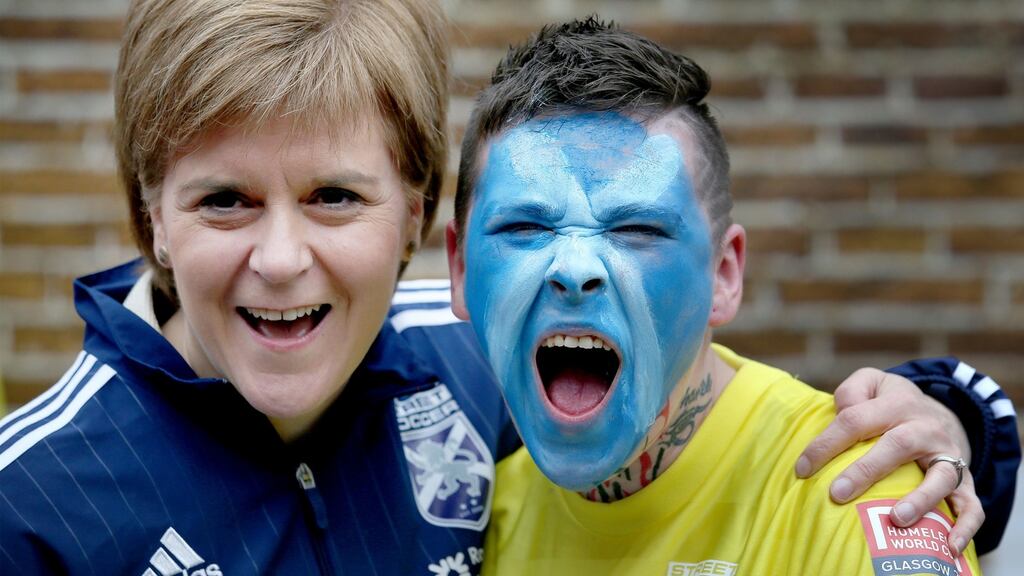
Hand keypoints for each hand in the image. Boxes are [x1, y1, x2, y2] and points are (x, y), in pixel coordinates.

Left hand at [795, 368, 983, 555]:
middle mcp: (925, 428)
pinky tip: (949, 545)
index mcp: (897, 403)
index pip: (855, 420)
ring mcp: (947, 454)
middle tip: (837, 493)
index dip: (826, 444)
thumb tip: (842, 412)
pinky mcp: (964, 479)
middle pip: (897, 445)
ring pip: (939, 476)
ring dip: (920, 499)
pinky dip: (965, 526)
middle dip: (866, 470)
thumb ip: (852, 391)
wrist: (940, 412)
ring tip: (898, 518)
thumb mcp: (871, 383)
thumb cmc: (890, 403)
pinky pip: (971, 505)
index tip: (802, 469)